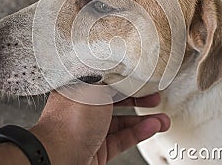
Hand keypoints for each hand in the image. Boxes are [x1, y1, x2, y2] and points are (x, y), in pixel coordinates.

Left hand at [30, 87, 169, 164]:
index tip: (142, 76)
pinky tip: (153, 127)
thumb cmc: (70, 120)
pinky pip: (122, 138)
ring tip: (163, 119)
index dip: (125, 77)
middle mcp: (84, 108)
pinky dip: (138, 133)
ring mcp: (90, 130)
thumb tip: (121, 66)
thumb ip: (110, 80)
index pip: (105, 79)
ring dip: (143, 119)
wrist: (57, 157)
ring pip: (122, 122)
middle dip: (138, 98)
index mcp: (79, 89)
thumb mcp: (95, 89)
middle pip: (116, 100)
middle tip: (155, 96)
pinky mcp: (97, 149)